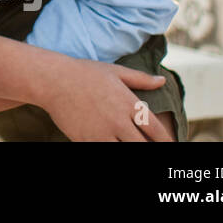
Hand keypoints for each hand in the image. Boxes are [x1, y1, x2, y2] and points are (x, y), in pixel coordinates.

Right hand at [40, 58, 170, 140]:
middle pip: (142, 146)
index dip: (166, 141)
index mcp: (129, 104)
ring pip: (124, 151)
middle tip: (149, 147)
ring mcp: (101, 133)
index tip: (170, 144)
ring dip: (129, 148)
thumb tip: (162, 81)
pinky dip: (110, 148)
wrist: (52, 79)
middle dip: (148, 148)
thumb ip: (141, 79)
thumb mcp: (115, 71)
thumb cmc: (84, 72)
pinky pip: (103, 151)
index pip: (156, 130)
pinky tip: (111, 143)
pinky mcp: (86, 140)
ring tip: (128, 143)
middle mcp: (118, 121)